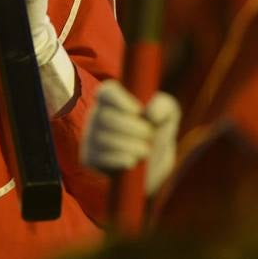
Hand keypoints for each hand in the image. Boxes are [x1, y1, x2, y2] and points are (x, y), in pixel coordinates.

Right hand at [81, 80, 181, 194]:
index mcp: (111, 99)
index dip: (120, 100)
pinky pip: (100, 157)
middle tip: (149, 135)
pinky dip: (120, 160)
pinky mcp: (89, 158)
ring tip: (145, 151)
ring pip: (103, 138)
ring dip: (131, 146)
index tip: (138, 111)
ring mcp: (90, 136)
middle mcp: (96, 114)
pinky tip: (132, 162)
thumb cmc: (157, 133)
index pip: (105, 92)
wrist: (152, 166)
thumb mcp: (168, 116)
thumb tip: (150, 114)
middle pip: (106, 117)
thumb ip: (164, 106)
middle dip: (132, 128)